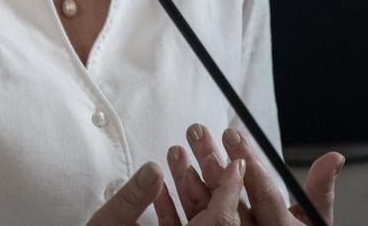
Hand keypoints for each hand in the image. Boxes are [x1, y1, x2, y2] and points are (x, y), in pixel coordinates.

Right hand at [87, 158, 246, 224]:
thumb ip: (132, 200)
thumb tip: (152, 171)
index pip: (220, 221)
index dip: (229, 190)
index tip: (236, 163)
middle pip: (216, 221)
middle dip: (213, 182)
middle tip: (210, 150)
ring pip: (198, 224)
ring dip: (190, 192)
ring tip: (177, 156)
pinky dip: (175, 213)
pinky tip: (159, 190)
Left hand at [164, 123, 343, 225]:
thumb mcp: (311, 223)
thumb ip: (318, 191)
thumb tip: (335, 157)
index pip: (262, 193)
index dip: (247, 161)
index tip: (230, 132)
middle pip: (229, 200)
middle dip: (211, 162)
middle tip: (196, 130)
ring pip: (203, 215)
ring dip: (186, 181)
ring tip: (175, 150)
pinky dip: (168, 210)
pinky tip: (159, 185)